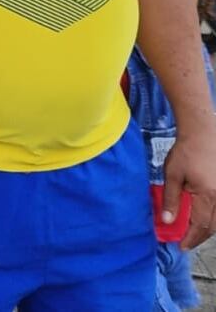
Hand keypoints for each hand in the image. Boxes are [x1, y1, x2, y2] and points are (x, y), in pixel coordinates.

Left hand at [162, 122, 215, 249]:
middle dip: (200, 236)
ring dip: (208, 227)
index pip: (200, 225)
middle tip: (186, 241)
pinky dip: (213, 216)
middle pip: (213, 225)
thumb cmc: (186, 151)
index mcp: (208, 195)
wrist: (203, 133)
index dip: (191, 238)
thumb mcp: (172, 175)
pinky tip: (203, 216)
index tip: (181, 246)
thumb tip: (166, 220)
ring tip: (193, 231)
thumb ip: (170, 199)